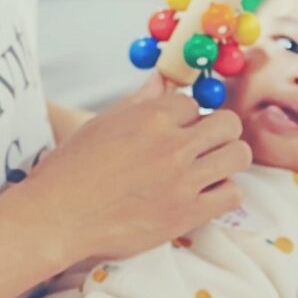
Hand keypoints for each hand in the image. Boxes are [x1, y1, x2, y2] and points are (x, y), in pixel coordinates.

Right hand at [27, 79, 250, 265]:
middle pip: (227, 122)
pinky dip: (224, 192)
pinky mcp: (187, 214)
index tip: (179, 128)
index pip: (194, 102)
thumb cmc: (72, 168)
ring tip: (210, 166)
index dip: (188, 115)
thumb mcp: (101, 123)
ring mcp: (183, 180)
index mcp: (151, 116)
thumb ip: (138, 102)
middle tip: (204, 143)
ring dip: (228, 157)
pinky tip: (204, 193)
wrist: (58, 216)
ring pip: (238, 155)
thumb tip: (161, 81)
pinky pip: (233, 193)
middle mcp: (172, 144)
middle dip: (219, 129)